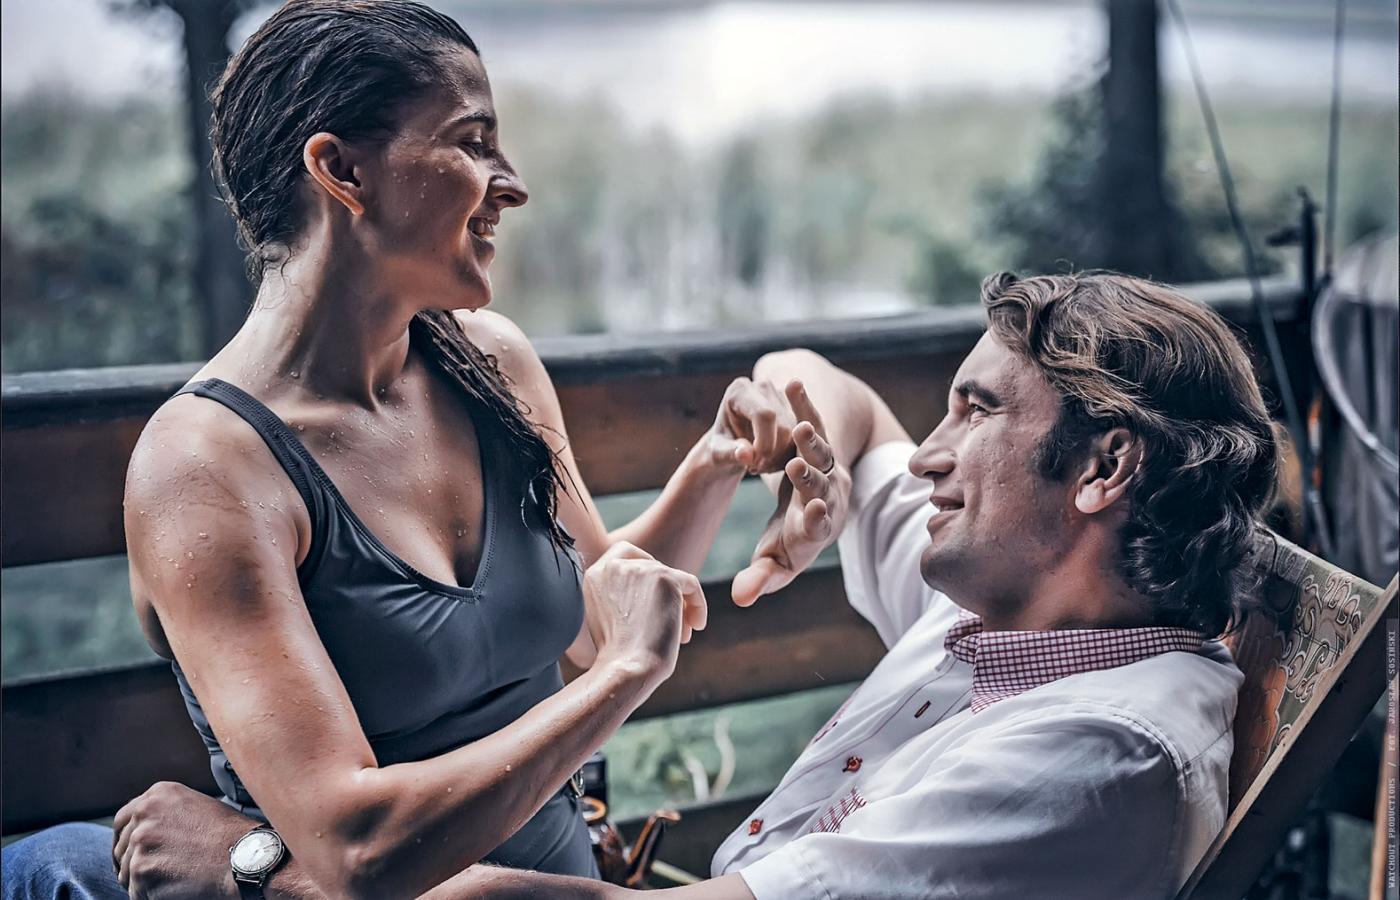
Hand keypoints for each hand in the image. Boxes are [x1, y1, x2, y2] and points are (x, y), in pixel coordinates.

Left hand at [112, 782, 250, 899]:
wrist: (244, 858)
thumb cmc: (229, 836)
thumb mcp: (197, 807)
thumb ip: (166, 813)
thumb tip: (145, 830)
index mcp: (157, 795)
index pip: (123, 819)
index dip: (125, 840)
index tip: (130, 853)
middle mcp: (144, 814)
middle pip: (120, 847)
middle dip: (132, 863)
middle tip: (154, 874)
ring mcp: (141, 842)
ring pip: (126, 873)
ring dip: (143, 882)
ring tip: (173, 880)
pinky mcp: (141, 870)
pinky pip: (136, 892)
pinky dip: (152, 896)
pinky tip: (176, 889)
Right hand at [584, 542, 705, 688]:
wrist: (626, 668)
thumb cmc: (618, 655)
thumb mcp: (608, 617)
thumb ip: (622, 594)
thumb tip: (652, 590)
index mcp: (594, 575)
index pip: (624, 553)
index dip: (645, 568)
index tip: (656, 594)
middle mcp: (613, 566)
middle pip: (653, 567)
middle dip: (665, 598)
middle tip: (673, 628)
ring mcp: (639, 568)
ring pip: (673, 579)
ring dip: (679, 607)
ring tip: (681, 636)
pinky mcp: (664, 576)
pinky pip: (691, 585)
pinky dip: (697, 605)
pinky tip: (696, 627)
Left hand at [705, 377, 798, 474]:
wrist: (729, 444)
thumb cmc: (720, 447)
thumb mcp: (717, 454)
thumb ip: (729, 453)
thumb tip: (746, 454)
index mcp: (739, 390)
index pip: (764, 415)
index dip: (765, 443)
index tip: (754, 464)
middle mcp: (763, 386)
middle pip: (783, 425)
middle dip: (772, 454)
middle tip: (754, 468)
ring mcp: (781, 395)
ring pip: (795, 434)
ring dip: (780, 457)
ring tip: (759, 464)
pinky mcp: (794, 408)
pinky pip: (801, 438)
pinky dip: (788, 456)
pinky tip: (771, 462)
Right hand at [731, 381, 850, 606]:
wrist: (814, 507)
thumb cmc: (788, 541)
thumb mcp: (774, 562)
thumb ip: (760, 580)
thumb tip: (740, 598)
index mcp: (816, 531)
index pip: (819, 526)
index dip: (816, 519)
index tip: (812, 511)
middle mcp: (827, 498)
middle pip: (821, 486)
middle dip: (810, 477)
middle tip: (797, 465)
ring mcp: (826, 468)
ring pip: (822, 452)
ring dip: (810, 439)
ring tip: (798, 426)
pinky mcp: (820, 443)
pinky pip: (814, 422)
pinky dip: (804, 405)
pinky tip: (792, 384)